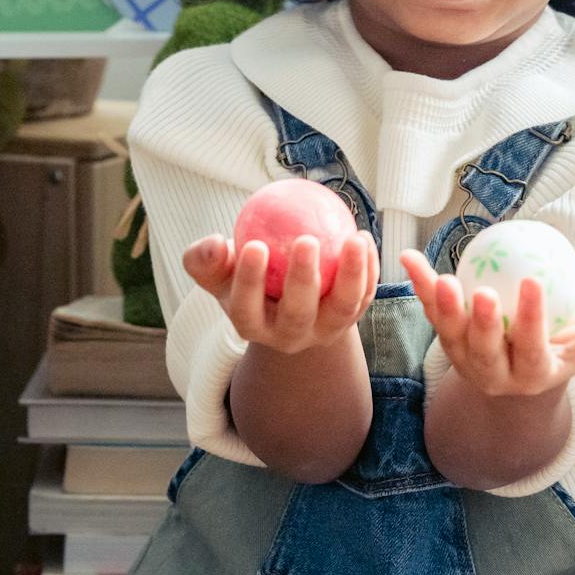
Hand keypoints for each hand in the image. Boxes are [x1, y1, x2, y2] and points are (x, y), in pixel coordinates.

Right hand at [183, 230, 378, 354]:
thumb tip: (214, 242)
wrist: (283, 298)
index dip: (248, 281)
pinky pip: (364, 296)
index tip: (254, 245)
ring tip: (353, 238)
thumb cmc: (244, 275)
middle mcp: (289, 336)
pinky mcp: (351, 319)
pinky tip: (365, 238)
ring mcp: (323, 331)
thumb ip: (205, 258)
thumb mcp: (218, 269)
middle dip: (302, 280)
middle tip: (305, 240)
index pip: (246, 309)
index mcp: (251, 326)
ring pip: (341, 310)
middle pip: (297, 314)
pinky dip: (369, 269)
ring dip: (351, 275)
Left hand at [399, 249, 574, 397]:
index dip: (532, 321)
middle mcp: (496, 376)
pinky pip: (432, 313)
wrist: (529, 366)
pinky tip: (409, 257)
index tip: (532, 283)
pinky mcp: (448, 342)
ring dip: (442, 309)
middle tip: (484, 292)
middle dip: (482, 326)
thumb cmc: (569, 345)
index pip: (532, 352)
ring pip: (451, 337)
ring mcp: (466, 361)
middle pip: (485, 355)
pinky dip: (420, 286)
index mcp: (534, 377)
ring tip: (441, 279)